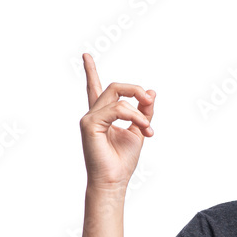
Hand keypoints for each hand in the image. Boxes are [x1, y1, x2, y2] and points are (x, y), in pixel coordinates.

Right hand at [79, 53, 155, 191]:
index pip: (95, 88)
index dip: (90, 71)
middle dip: (135, 90)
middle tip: (150, 102)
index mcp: (102, 115)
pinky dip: (133, 115)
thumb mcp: (139, 130)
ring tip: (148, 128)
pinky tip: (142, 128)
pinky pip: (116, 109)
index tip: (86, 55)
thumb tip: (151, 91)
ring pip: (118, 97)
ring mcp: (89, 118)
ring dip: (139, 110)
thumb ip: (144, 111)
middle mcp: (93, 114)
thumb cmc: (123, 161)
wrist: (115, 181)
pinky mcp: (89, 124)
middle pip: (114, 87)